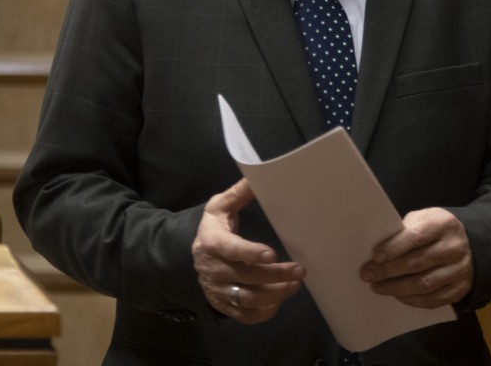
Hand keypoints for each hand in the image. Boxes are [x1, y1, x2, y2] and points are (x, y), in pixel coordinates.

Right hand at [192, 178, 304, 323]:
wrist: (192, 257)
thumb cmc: (213, 229)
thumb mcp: (219, 208)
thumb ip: (238, 195)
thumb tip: (255, 176)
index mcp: (212, 242)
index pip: (232, 250)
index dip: (251, 253)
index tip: (272, 254)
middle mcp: (214, 269)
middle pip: (246, 276)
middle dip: (274, 275)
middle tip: (299, 270)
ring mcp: (219, 290)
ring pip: (248, 298)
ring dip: (274, 294)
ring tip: (294, 285)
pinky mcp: (224, 305)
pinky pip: (245, 315)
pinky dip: (263, 312)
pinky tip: (278, 302)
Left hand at [361, 207, 472, 308]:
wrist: (472, 243)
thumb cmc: (437, 229)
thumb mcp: (425, 218)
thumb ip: (405, 228)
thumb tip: (380, 249)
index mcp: (443, 224)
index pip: (416, 236)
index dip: (394, 247)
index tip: (375, 256)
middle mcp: (454, 248)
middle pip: (417, 263)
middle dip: (388, 270)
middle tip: (367, 274)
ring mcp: (460, 270)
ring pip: (424, 284)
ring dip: (396, 288)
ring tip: (377, 287)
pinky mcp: (460, 289)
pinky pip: (434, 299)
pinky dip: (412, 300)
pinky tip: (397, 296)